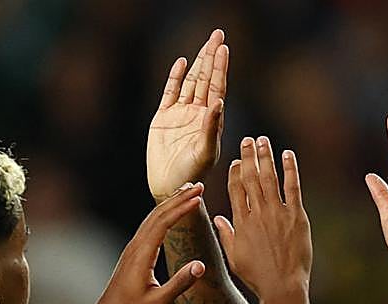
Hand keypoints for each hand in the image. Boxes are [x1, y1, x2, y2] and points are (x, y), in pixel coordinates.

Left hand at [89, 185, 205, 303]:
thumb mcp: (159, 302)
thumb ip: (180, 284)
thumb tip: (200, 266)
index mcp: (142, 254)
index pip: (163, 223)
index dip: (181, 208)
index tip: (198, 198)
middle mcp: (136, 246)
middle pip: (158, 214)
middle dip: (178, 198)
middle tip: (198, 186)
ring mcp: (134, 247)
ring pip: (153, 218)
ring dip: (171, 203)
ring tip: (188, 192)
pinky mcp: (134, 252)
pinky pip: (150, 226)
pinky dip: (164, 214)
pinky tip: (171, 213)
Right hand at [147, 29, 227, 200]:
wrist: (171, 186)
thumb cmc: (192, 174)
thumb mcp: (205, 152)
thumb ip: (211, 128)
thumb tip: (218, 102)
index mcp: (211, 120)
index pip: (217, 88)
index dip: (220, 68)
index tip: (224, 48)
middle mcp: (197, 114)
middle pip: (205, 79)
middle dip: (211, 57)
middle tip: (218, 34)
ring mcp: (180, 114)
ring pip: (190, 82)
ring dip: (197, 63)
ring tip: (206, 43)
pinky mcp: (163, 118)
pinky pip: (170, 92)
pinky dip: (175, 77)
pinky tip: (182, 62)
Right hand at [214, 136, 311, 299]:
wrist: (282, 286)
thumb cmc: (257, 276)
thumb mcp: (235, 257)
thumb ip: (226, 234)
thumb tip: (218, 219)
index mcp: (241, 222)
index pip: (235, 189)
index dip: (236, 171)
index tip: (237, 160)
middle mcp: (257, 213)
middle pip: (250, 177)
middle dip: (248, 156)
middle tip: (248, 140)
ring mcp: (277, 213)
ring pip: (269, 178)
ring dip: (266, 157)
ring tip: (263, 141)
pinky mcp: (296, 216)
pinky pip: (292, 187)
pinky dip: (290, 169)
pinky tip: (288, 155)